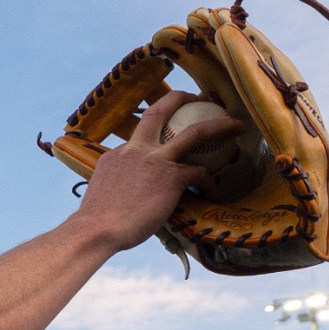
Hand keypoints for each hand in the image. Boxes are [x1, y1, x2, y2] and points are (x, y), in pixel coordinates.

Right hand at [70, 90, 245, 252]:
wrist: (94, 232)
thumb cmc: (93, 225)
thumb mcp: (99, 197)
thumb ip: (116, 190)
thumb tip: (122, 203)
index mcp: (116, 156)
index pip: (136, 141)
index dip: (149, 143)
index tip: (156, 147)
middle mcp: (135, 150)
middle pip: (159, 112)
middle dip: (179, 99)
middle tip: (194, 97)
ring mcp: (155, 161)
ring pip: (195, 133)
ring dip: (220, 126)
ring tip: (236, 125)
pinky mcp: (172, 177)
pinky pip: (200, 173)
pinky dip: (209, 180)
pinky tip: (214, 188)